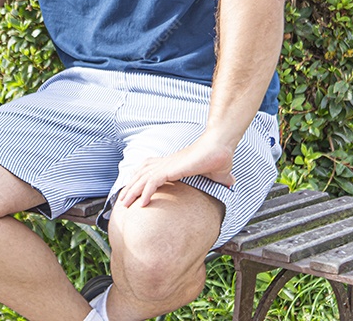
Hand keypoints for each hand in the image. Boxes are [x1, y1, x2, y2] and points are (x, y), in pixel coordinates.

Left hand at [117, 135, 236, 208]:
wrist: (221, 148)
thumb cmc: (219, 158)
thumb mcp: (217, 174)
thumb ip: (220, 180)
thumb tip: (231, 184)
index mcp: (171, 164)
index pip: (147, 170)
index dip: (138, 180)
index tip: (132, 192)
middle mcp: (165, 163)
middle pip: (140, 175)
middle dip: (129, 188)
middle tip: (121, 201)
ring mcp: (167, 165)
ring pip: (142, 179)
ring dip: (132, 192)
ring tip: (124, 204)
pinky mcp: (171, 169)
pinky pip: (153, 182)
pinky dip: (145, 193)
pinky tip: (142, 204)